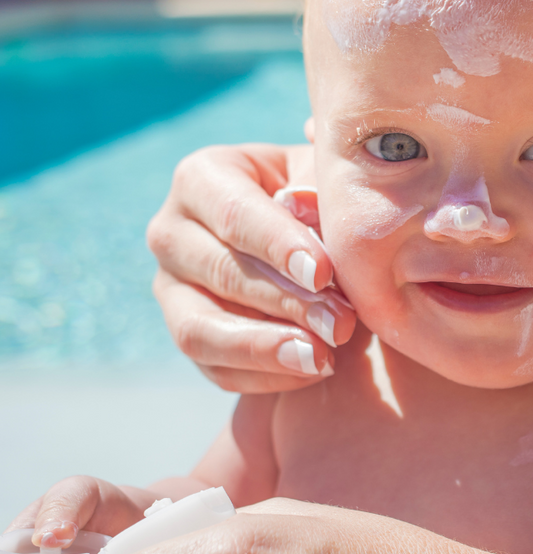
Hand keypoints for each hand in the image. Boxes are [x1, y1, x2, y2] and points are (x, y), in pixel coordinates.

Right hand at [147, 143, 356, 393]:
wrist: (313, 235)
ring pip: (200, 330)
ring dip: (265, 349)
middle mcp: (172, 231)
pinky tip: (311, 370)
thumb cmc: (320, 197)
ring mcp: (171, 288)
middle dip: (286, 303)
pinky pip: (214, 369)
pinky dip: (264, 376)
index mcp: (202, 178)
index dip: (278, 245)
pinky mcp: (188, 334)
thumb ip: (317, 196)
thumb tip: (304, 207)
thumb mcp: (324, 182)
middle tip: (340, 324)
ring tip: (321, 358)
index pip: (235, 213)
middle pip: (221, 273)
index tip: (323, 273)